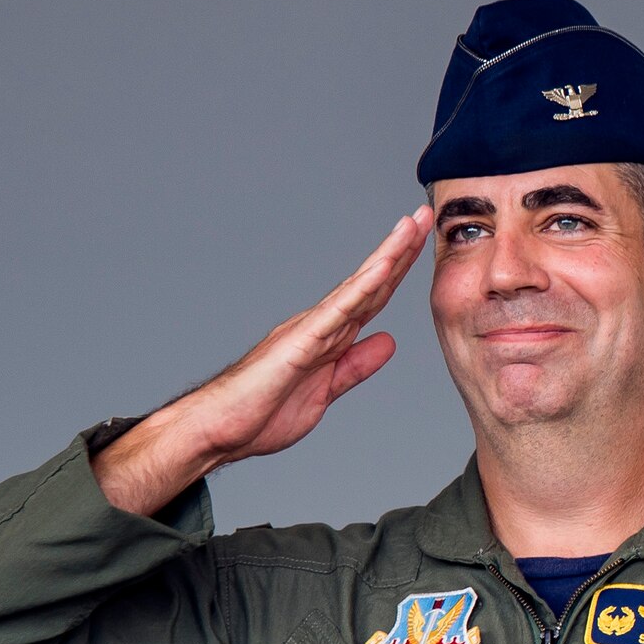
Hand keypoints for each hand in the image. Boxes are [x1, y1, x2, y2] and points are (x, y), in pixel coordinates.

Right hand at [92, 205, 432, 514]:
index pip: (372, 298)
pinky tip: (383, 268)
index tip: (421, 245)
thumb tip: (387, 342)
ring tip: (410, 225)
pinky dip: (362, 288)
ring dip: (386, 255)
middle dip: (399, 249)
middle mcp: (320, 324)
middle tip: (424, 214)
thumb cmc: (261, 412)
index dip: (399, 272)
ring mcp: (310, 329)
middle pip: (370, 282)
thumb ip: (355, 365)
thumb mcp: (326, 390)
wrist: (219, 429)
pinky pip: (337, 311)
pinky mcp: (300, 342)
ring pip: (357, 286)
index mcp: (328, 336)